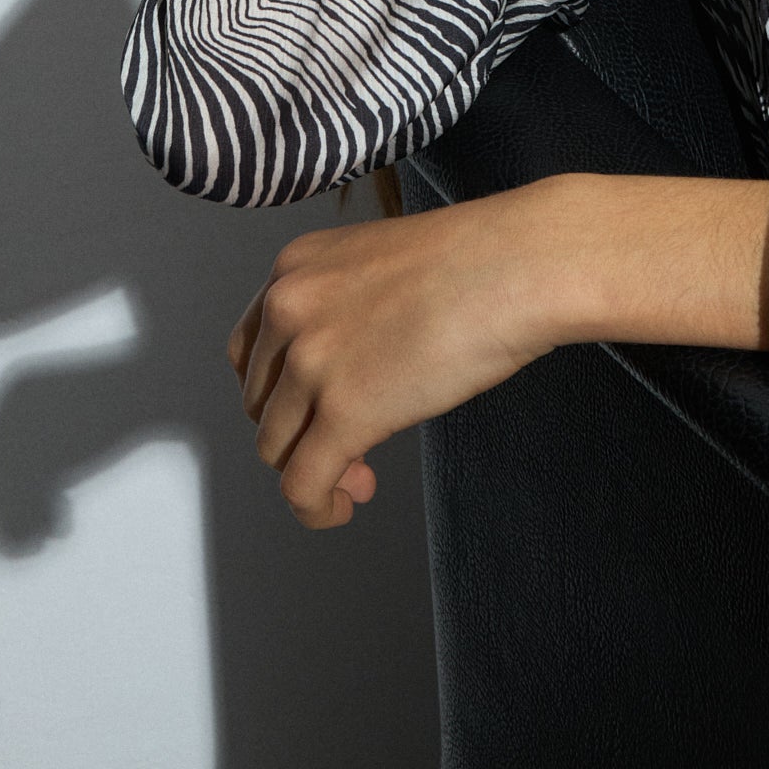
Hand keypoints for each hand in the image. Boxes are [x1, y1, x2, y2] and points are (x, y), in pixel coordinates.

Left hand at [228, 193, 555, 530]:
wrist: (517, 264)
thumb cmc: (478, 260)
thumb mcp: (383, 265)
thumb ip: (346, 308)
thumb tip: (350, 371)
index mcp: (295, 266)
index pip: (251, 350)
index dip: (280, 391)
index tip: (312, 408)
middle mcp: (289, 308)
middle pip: (259, 402)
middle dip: (298, 431)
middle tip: (347, 445)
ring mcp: (310, 361)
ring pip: (276, 448)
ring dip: (312, 470)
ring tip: (359, 473)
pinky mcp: (343, 412)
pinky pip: (301, 485)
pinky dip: (316, 508)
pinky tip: (345, 506)